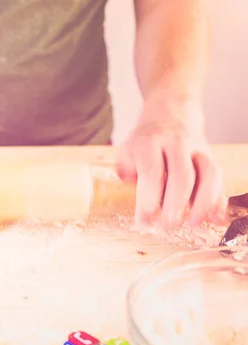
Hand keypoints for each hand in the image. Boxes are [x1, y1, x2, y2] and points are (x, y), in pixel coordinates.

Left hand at [116, 109, 226, 228]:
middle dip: (175, 205)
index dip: (149, 200)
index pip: (152, 173)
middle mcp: (176, 143)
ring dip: (204, 202)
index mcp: (150, 143)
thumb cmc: (145, 143)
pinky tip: (216, 218)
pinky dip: (219, 200)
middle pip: (181, 175)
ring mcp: (198, 149)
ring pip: (209, 173)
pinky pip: (220, 178)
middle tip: (167, 227)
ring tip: (194, 224)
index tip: (144, 222)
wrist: (170, 114)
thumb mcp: (127, 153)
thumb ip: (128, 176)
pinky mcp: (212, 156)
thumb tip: (140, 201)